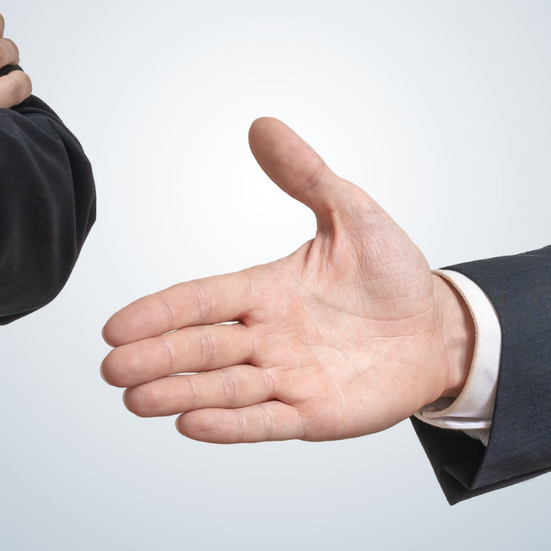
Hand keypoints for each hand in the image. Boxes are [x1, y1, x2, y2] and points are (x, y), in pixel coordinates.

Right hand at [100, 118, 476, 441]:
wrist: (439, 330)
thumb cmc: (393, 274)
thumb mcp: (352, 213)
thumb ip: (306, 175)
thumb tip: (262, 126)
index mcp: (267, 290)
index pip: (201, 299)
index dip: (160, 311)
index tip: (116, 326)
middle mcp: (268, 336)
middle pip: (201, 348)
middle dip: (156, 358)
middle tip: (111, 369)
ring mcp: (288, 377)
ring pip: (224, 387)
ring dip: (179, 394)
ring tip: (136, 399)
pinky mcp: (314, 414)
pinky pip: (265, 420)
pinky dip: (230, 424)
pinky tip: (191, 424)